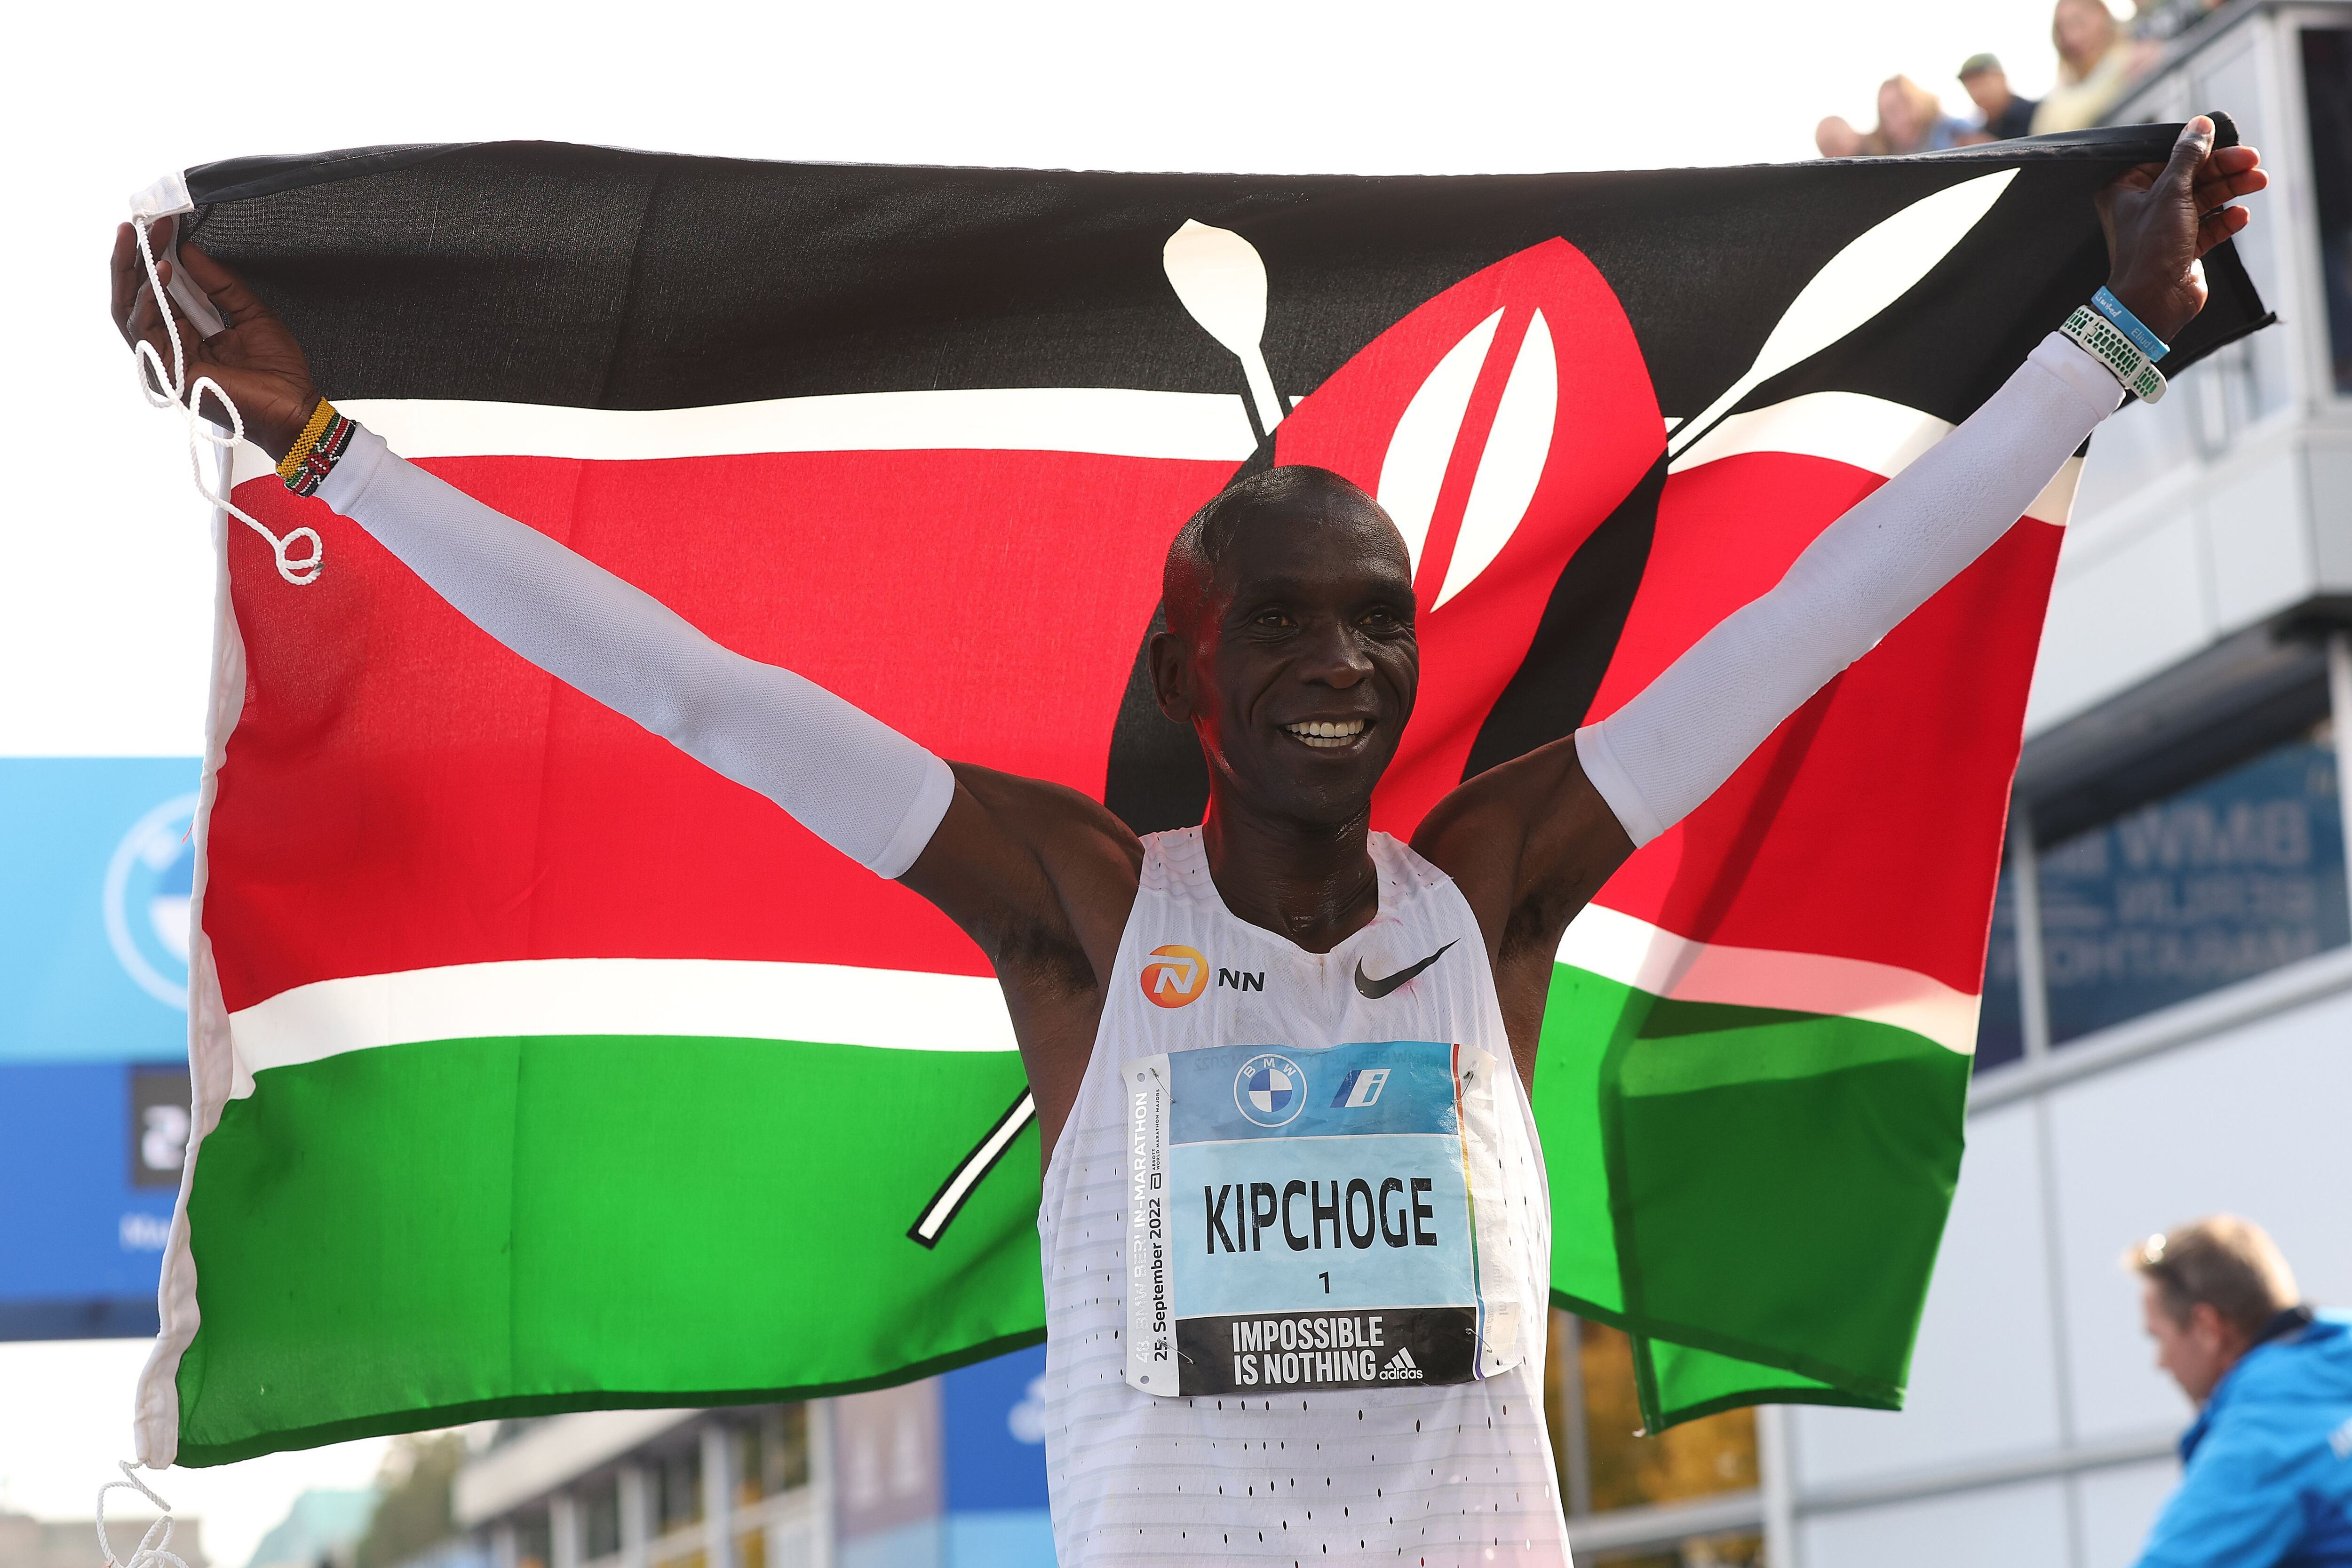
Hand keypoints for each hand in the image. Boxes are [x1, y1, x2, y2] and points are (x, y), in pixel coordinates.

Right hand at [110, 218, 320, 460]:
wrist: (295, 409)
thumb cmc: (278, 371)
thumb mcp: (250, 312)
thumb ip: (219, 284)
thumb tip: (189, 251)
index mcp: (188, 335)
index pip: (159, 292)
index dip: (157, 256)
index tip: (163, 225)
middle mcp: (171, 347)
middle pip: (135, 299)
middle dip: (133, 259)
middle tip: (136, 225)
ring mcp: (165, 362)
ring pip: (130, 312)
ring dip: (133, 273)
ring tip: (141, 241)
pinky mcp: (168, 373)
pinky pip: (145, 331)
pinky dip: (149, 300)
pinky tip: (159, 274)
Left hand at [2095, 115, 2266, 343]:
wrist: (2153, 302)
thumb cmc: (2151, 247)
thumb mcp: (2171, 191)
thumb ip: (2187, 156)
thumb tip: (2200, 125)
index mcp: (2126, 190)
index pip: (2167, 160)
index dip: (2200, 152)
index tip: (2228, 143)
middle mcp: (2143, 208)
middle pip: (2191, 178)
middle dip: (2224, 170)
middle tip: (2253, 161)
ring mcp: (2164, 229)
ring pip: (2203, 201)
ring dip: (2231, 190)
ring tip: (2258, 181)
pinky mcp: (2182, 249)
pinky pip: (2208, 228)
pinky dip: (2225, 221)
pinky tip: (2241, 216)